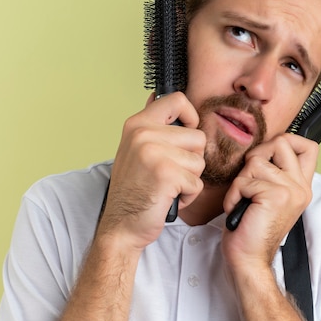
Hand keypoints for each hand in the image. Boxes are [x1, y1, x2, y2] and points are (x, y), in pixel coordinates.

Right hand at [98, 92, 205, 250]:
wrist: (121, 225)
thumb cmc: (133, 189)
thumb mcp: (135, 148)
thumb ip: (151, 125)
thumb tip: (157, 95)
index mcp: (138, 124)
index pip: (178, 100)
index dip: (190, 116)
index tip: (184, 133)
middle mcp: (144, 134)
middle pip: (198, 137)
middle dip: (192, 160)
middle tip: (169, 172)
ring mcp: (154, 153)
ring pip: (199, 161)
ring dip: (190, 179)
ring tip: (167, 186)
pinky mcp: (167, 174)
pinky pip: (197, 183)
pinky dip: (188, 196)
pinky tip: (168, 198)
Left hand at [221, 133, 317, 269]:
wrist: (249, 260)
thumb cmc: (251, 229)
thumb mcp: (268, 195)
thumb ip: (273, 172)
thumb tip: (262, 148)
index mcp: (301, 186)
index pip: (309, 146)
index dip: (287, 140)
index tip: (269, 156)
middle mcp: (301, 186)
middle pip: (281, 142)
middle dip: (257, 156)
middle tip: (250, 181)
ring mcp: (291, 190)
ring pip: (256, 160)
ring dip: (241, 181)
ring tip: (244, 202)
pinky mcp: (275, 195)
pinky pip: (244, 180)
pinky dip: (234, 195)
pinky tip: (240, 210)